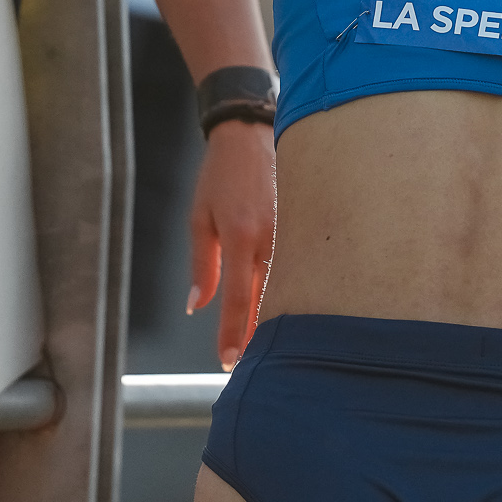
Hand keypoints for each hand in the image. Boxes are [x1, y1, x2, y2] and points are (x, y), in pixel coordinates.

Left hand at [186, 118, 275, 370]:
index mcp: (239, 237)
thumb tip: (198, 304)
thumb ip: (203, 265)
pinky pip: (299, 266)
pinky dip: (293, 290)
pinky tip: (291, 307)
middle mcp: (269, 238)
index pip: (239, 298)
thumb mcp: (199, 219)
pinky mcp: (303, 225)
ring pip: (288, 286)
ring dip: (279, 316)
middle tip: (252, 365)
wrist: (249, 136)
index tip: (229, 361)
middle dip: (260, 335)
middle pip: (269, 300)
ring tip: (272, 346)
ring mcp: (291, 231)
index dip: (233, 333)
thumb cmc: (219, 176)